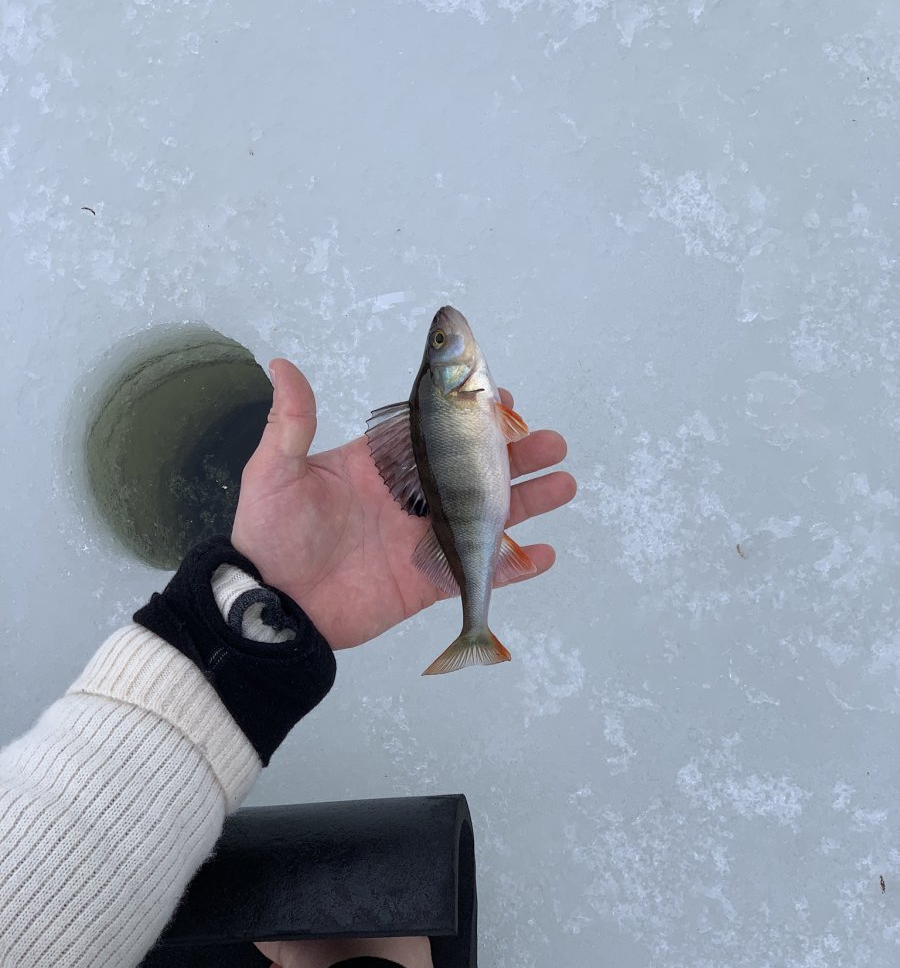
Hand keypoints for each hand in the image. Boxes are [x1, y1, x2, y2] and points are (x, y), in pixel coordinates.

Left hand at [232, 359, 575, 649]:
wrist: (273, 604)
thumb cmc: (270, 536)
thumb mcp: (275, 473)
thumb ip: (290, 422)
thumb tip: (280, 363)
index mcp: (379, 467)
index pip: (434, 433)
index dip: (468, 415)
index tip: (502, 396)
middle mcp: (408, 499)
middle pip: (471, 470)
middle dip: (513, 455)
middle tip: (550, 441)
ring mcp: (421, 540)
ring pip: (484, 515)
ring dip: (525, 501)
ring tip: (562, 484)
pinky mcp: (427, 581)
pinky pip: (477, 571)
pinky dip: (511, 565)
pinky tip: (542, 554)